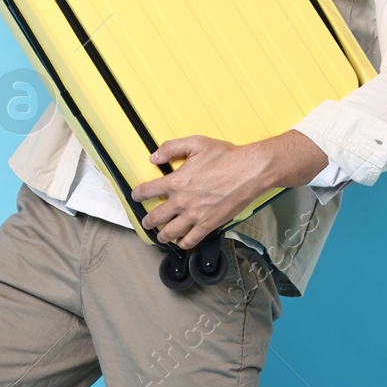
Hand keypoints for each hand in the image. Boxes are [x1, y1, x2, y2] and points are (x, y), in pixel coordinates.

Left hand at [129, 131, 328, 249]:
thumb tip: (154, 157)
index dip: (138, 194)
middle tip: (146, 221)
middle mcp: (181, 201)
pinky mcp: (208, 225)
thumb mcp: (196, 143)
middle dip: (147, 221)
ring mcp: (194, 215)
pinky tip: (181, 241)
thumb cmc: (226, 157)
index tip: (136, 196)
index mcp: (176, 181)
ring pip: (169, 233)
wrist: (249, 171)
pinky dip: (183, 243)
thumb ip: (171, 148)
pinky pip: (190, 240)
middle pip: (155, 217)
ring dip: (162, 235)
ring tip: (160, 235)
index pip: (147, 191)